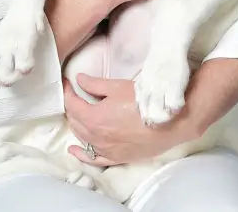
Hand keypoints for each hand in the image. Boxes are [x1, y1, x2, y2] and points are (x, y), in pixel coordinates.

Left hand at [63, 73, 193, 165]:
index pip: (72, 104)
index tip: (68, 83)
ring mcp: (105, 150)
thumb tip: (79, 80)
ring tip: (76, 114)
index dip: (68, 92)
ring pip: (82, 138)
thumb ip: (95, 84)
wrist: (169, 123)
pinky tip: (75, 149)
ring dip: (76, 125)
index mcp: (94, 118)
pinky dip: (82, 154)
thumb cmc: (144, 102)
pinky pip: (93, 159)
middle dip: (72, 107)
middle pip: (75, 121)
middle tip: (74, 95)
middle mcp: (96, 137)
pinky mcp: (116, 158)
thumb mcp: (118, 87)